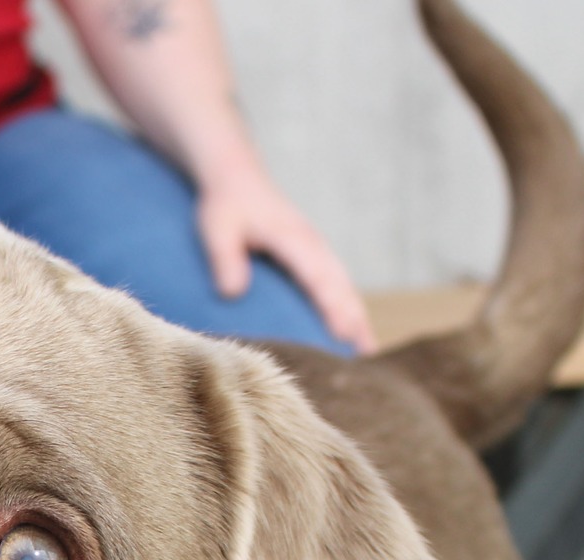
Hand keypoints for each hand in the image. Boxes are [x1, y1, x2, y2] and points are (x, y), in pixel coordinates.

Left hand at [194, 157, 375, 353]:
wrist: (237, 179)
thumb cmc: (226, 205)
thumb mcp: (216, 227)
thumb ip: (224, 258)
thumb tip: (234, 292)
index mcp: (294, 238)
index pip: (318, 277)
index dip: (332, 307)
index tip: (344, 334)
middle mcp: (312, 245)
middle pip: (341, 286)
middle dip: (355, 319)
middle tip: (366, 357)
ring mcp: (316, 250)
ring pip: (344, 286)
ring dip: (357, 316)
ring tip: (367, 353)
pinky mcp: (313, 256)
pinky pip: (335, 284)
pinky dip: (346, 306)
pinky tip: (350, 332)